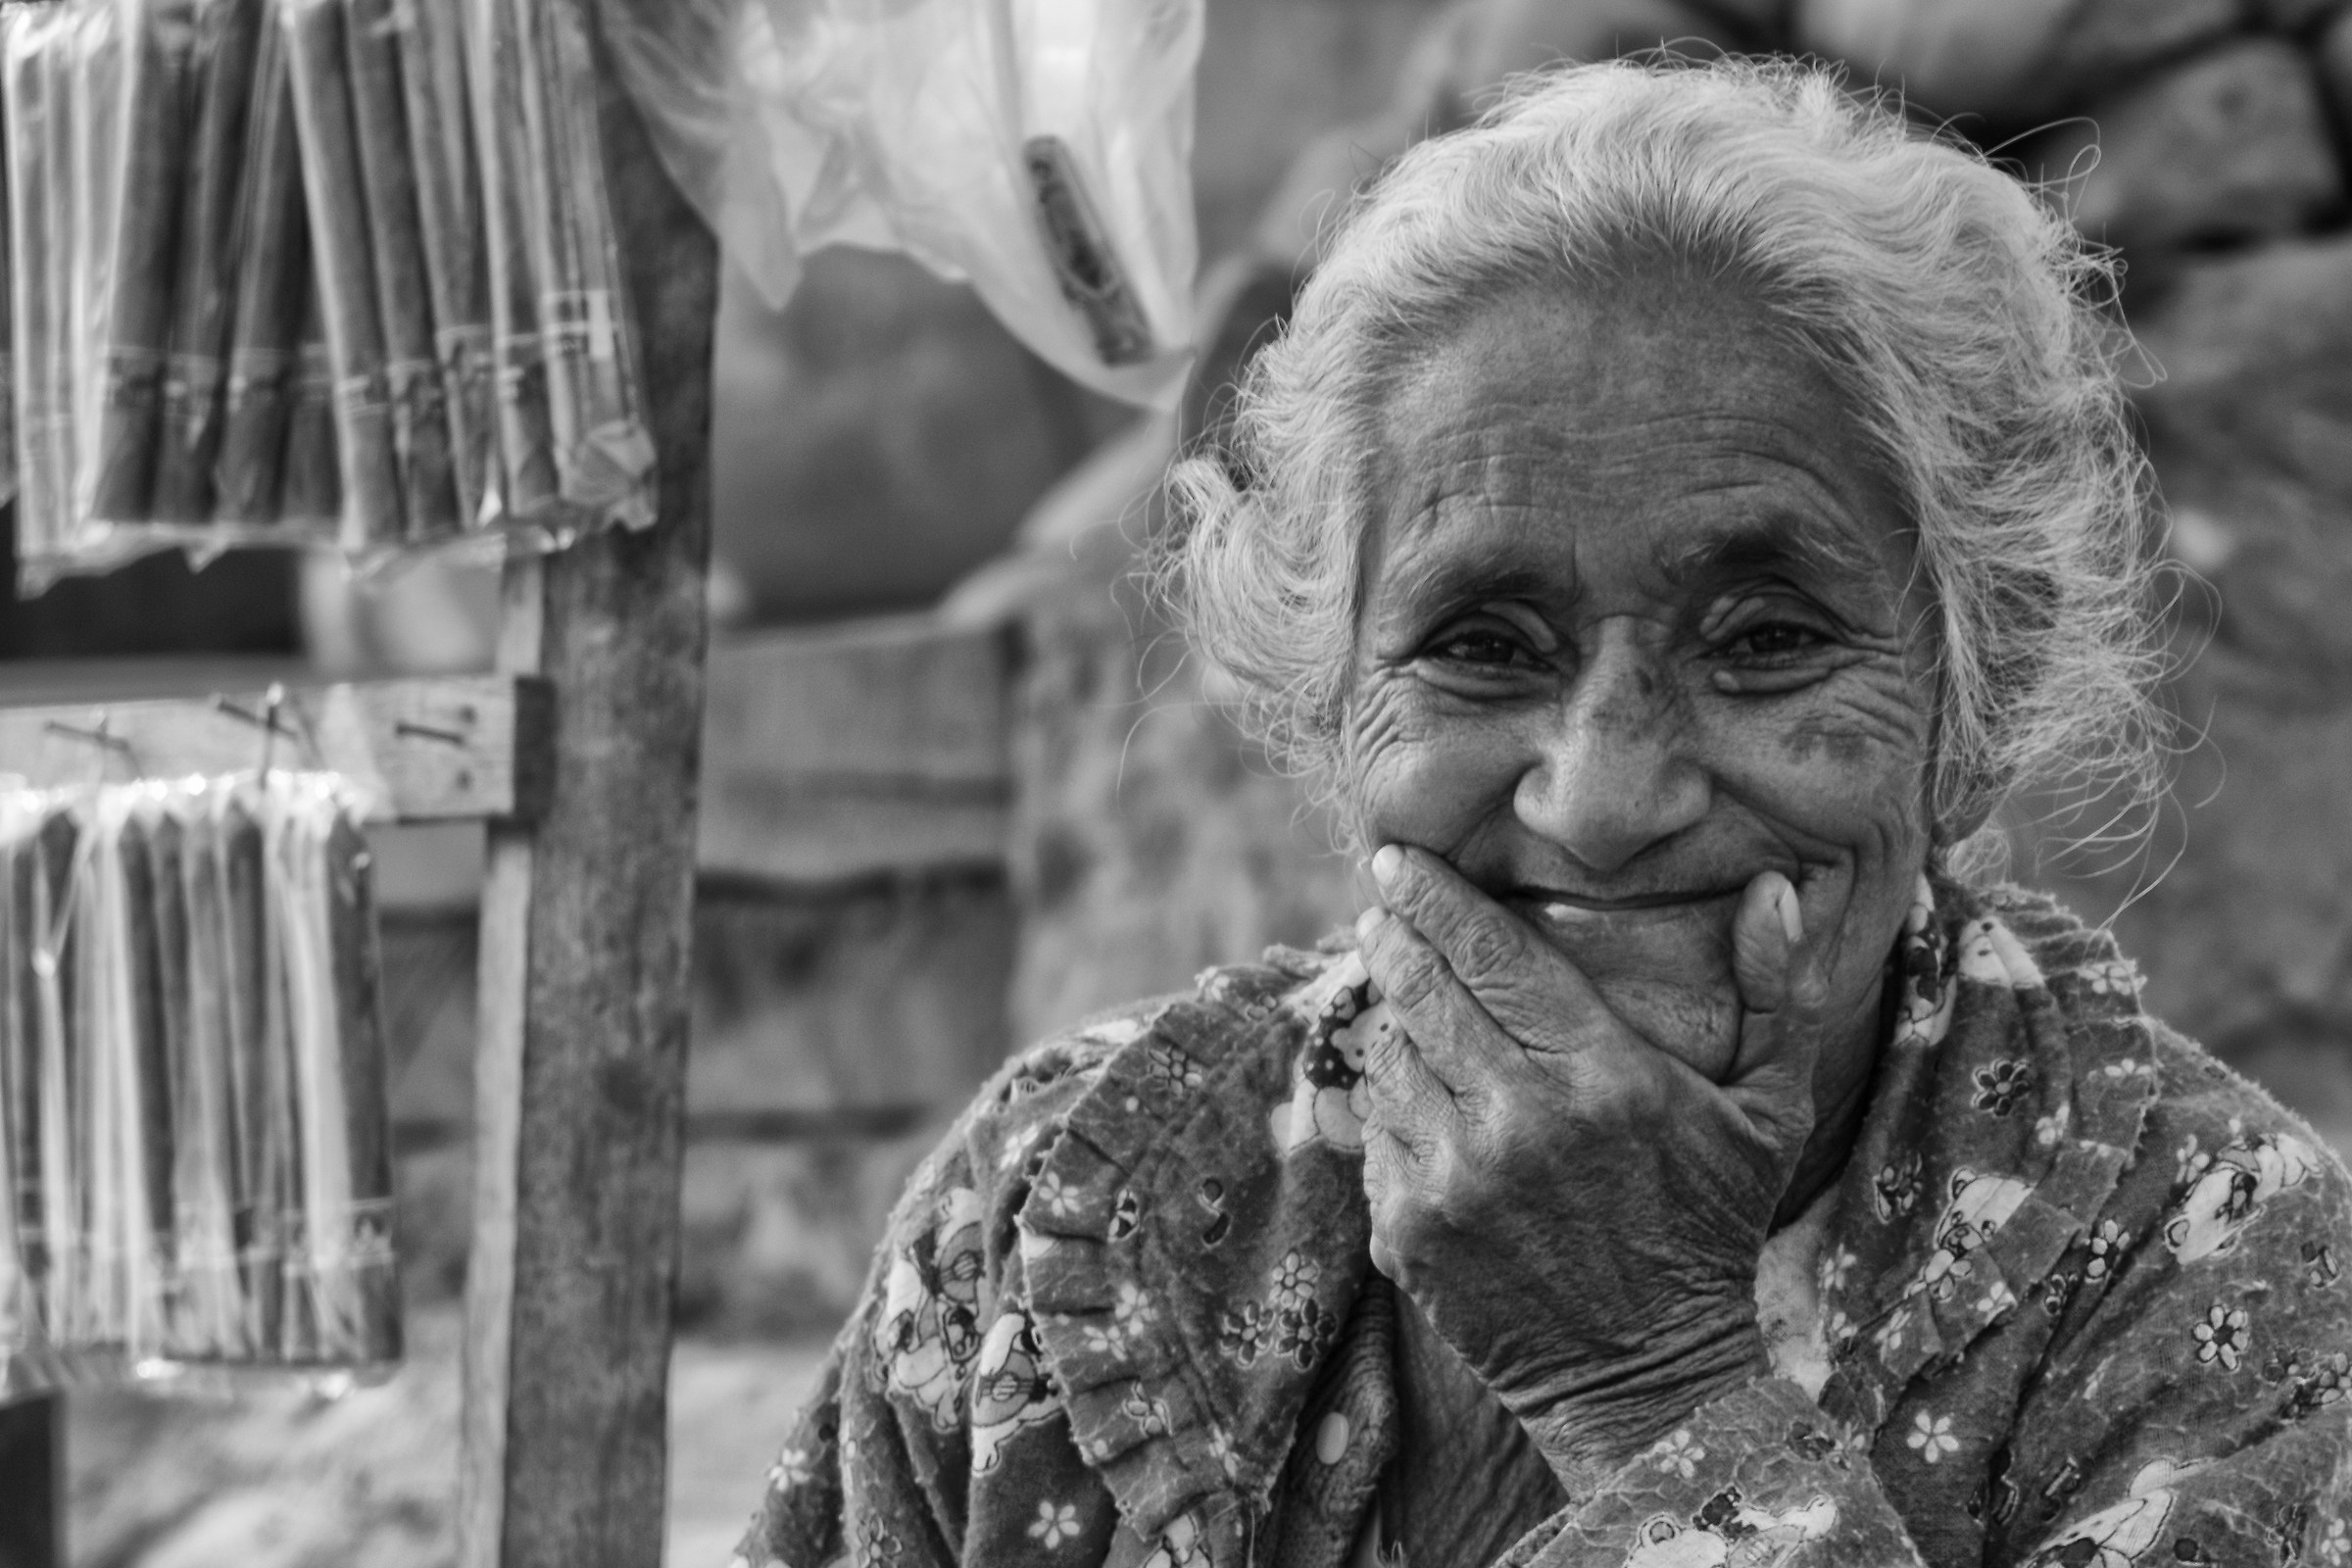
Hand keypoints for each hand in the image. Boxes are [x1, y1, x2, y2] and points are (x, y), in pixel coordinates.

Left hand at [1353, 845, 1828, 1487]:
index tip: (1394, 856)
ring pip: (1391, 1061)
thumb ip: (1778, 992)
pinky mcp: (1410, 1233)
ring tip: (1414, 1011)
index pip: (1494, 954)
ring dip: (1393, 1025)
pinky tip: (1426, 1104)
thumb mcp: (1770, 1111)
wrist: (1650, 1379)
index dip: (1435, 898)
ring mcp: (1456, 1181)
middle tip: (1382, 907)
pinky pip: (1378, 1136)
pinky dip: (1394, 1110)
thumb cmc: (1710, 1228)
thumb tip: (1778, 885)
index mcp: (1605, 1077)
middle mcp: (1520, 1122)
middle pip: (1423, 993)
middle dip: (1393, 938)